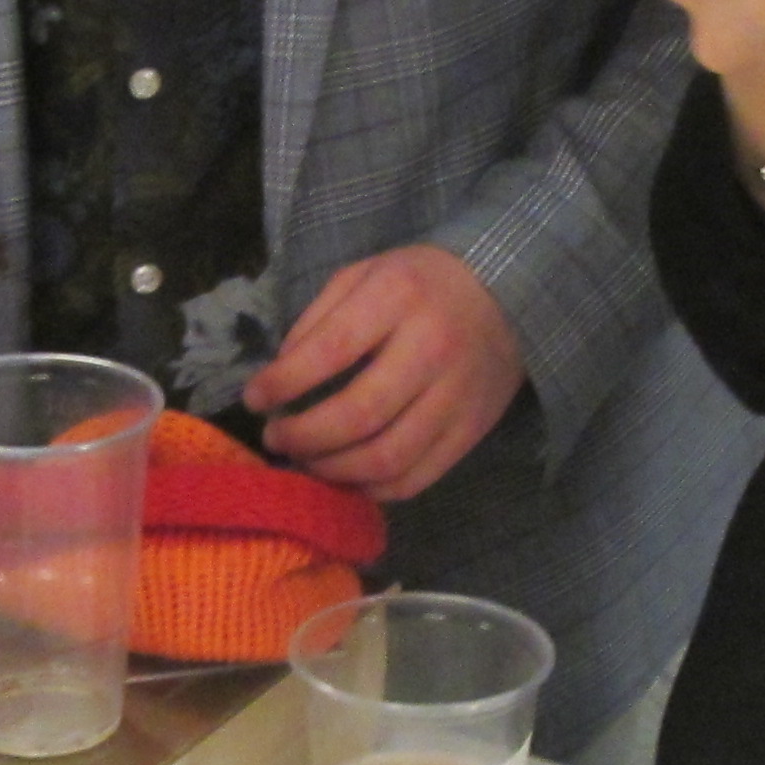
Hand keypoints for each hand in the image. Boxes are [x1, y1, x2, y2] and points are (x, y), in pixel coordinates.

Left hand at [241, 244, 526, 501]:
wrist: (510, 293)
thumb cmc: (422, 283)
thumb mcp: (365, 275)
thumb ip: (319, 319)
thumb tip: (280, 376)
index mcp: (399, 298)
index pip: (329, 351)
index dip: (282, 383)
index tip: (254, 398)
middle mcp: (432, 348)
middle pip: (358, 415)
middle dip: (303, 437)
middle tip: (276, 438)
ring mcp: (458, 396)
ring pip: (387, 458)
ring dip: (333, 470)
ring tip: (306, 461)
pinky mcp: (472, 431)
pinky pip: (417, 479)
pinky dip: (373, 489)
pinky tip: (347, 476)